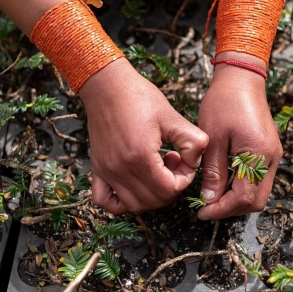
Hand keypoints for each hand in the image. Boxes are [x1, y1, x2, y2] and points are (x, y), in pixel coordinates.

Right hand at [80, 59, 208, 213]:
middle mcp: (120, 168)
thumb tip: (194, 162)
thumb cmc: (140, 97)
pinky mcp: (97, 168)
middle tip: (173, 164)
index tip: (184, 160)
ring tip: (156, 171)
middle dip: (171, 187)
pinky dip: (121, 203)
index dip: (184, 179)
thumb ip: (193, 142)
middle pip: (153, 201)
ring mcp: (107, 171)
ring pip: (133, 205)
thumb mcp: (173, 116)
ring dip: (151, 195)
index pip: (169, 189)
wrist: (107, 85)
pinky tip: (134, 184)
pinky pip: (105, 201)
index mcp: (140, 156)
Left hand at [197, 52, 281, 219]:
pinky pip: (258, 179)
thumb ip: (214, 172)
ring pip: (258, 192)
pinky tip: (223, 181)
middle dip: (231, 209)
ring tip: (212, 195)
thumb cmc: (224, 102)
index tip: (202, 212)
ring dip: (236, 199)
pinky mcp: (269, 150)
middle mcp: (272, 159)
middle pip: (256, 201)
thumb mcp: (212, 138)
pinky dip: (242, 186)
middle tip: (207, 207)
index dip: (222, 210)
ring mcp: (273, 155)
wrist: (242, 77)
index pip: (244, 198)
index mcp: (259, 155)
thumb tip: (210, 200)